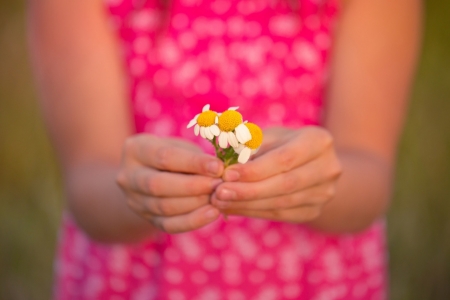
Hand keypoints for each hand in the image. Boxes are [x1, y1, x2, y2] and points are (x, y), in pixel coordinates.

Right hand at [116, 134, 223, 232]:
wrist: (153, 175)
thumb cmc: (175, 155)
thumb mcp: (181, 147)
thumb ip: (196, 157)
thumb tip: (222, 171)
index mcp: (135, 149)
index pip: (164, 157)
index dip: (193, 163)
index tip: (218, 167)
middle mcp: (128, 176)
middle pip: (158, 185)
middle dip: (193, 186)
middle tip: (219, 184)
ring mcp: (135, 201)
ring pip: (164, 207)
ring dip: (196, 203)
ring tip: (219, 197)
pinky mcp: (146, 219)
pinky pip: (169, 225)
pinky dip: (193, 221)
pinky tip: (213, 213)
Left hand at [211, 127, 341, 222]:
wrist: (312, 164)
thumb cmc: (283, 144)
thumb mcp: (270, 136)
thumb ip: (249, 145)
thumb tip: (221, 162)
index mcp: (318, 141)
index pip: (284, 159)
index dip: (254, 169)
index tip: (227, 174)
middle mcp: (328, 168)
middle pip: (284, 184)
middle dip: (248, 190)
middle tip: (218, 193)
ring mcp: (324, 193)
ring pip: (281, 203)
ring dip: (247, 204)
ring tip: (220, 202)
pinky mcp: (314, 211)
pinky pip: (280, 214)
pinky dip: (253, 211)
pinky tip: (233, 208)